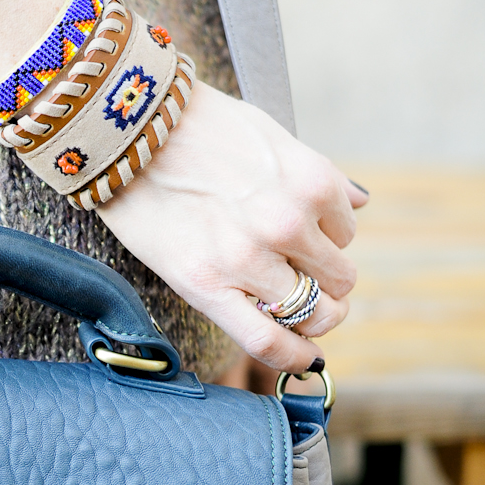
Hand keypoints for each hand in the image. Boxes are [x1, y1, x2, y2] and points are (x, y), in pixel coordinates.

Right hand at [97, 81, 367, 373]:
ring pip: (313, 312)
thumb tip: (359, 202)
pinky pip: (268, 340)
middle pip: (338, 278)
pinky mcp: (207, 286)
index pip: (347, 231)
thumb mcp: (270, 134)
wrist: (126, 130)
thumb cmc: (196, 126)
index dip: (328, 240)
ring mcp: (248, 259)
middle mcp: (289, 223)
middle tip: (300, 278)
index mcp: (311, 182)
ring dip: (312, 315)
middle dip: (324, 281)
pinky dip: (293, 357)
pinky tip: (304, 358)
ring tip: (294, 309)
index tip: (305, 242)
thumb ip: (315, 174)